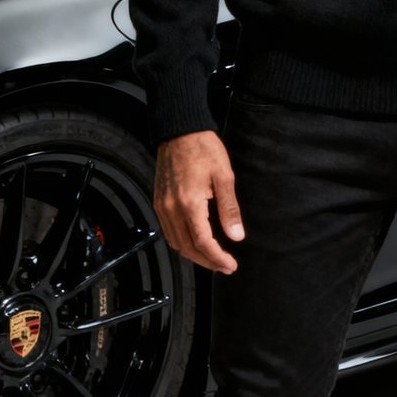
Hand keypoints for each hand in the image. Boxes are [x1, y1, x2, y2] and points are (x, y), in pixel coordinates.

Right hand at [154, 130, 244, 273]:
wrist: (179, 130)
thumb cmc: (203, 149)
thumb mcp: (224, 176)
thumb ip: (229, 209)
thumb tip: (237, 236)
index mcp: (189, 204)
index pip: (203, 243)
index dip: (218, 258)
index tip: (231, 265)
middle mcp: (171, 209)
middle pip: (187, 248)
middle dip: (207, 261)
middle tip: (225, 266)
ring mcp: (162, 206)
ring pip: (176, 243)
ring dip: (194, 255)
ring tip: (213, 258)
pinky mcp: (159, 201)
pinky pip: (168, 231)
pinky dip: (182, 243)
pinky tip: (195, 242)